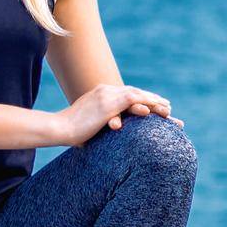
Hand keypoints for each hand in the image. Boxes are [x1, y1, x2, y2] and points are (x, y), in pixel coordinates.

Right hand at [55, 84, 184, 146]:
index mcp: (99, 94)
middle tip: (167, 107)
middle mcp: (104, 90)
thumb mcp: (88, 125)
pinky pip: (134, 99)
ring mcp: (106, 95)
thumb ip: (99, 124)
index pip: (125, 94)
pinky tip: (159, 109)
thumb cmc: (69, 132)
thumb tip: (104, 135)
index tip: (153, 107)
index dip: (141, 100)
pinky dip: (148, 102)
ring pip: (137, 94)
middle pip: (134, 92)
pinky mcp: (108, 103)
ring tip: (168, 110)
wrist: (59, 128)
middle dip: (152, 100)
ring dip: (154, 101)